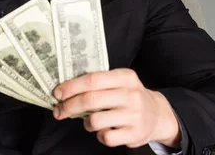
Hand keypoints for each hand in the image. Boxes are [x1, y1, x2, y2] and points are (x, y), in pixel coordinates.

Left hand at [52, 69, 181, 148]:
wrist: (157, 115)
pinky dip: (99, 135)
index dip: (71, 87)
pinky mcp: (134, 134)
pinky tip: (104, 130)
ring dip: (85, 123)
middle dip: (69, 106)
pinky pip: (105, 137)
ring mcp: (134, 115)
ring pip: (95, 120)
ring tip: (89, 121)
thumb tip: (65, 89)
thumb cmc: (129, 96)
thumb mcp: (120, 82)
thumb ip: (98, 82)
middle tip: (59, 111)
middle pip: (90, 99)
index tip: (57, 93)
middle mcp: (131, 95)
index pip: (92, 80)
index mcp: (125, 77)